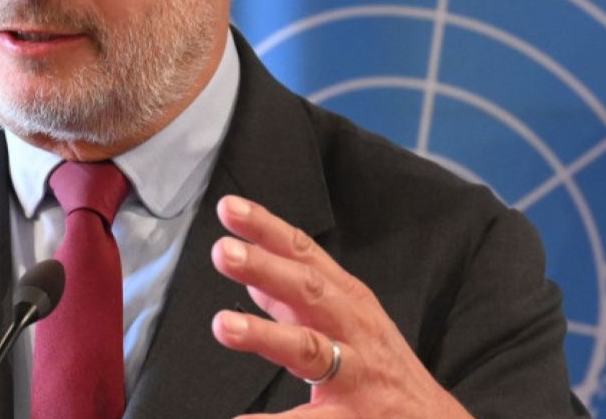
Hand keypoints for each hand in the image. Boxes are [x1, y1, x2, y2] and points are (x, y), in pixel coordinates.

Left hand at [209, 196, 470, 418]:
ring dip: (265, 334)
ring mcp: (354, 374)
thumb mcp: (348, 322)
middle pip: (309, 291)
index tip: (229, 208)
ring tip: (223, 325)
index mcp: (347, 300)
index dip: (267, 228)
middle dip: (266, 269)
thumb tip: (254, 282)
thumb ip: (297, 303)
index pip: (304, 254)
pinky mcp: (351, 418)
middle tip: (224, 252)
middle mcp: (352, 330)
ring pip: (310, 349)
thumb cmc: (382, 367)